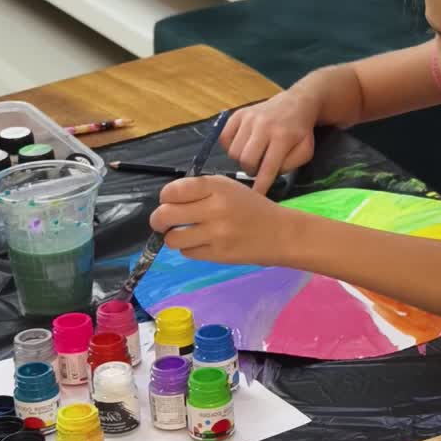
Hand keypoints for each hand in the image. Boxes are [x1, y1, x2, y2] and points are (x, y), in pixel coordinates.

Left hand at [148, 176, 290, 264]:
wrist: (281, 233)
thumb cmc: (253, 208)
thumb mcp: (229, 189)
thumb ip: (200, 190)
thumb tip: (167, 202)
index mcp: (216, 187)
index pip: (173, 190)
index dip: (165, 197)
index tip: (169, 202)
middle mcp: (214, 208)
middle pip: (166, 215)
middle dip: (158, 220)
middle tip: (163, 223)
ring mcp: (216, 233)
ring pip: (173, 238)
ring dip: (173, 237)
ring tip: (184, 235)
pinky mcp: (218, 254)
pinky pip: (187, 252)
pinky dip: (190, 249)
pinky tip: (203, 244)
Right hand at [220, 90, 318, 193]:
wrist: (295, 104)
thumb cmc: (300, 132)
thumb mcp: (305, 151)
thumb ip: (289, 166)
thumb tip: (268, 174)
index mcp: (283, 137)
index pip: (268, 167)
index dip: (260, 185)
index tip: (254, 197)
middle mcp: (263, 126)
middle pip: (246, 160)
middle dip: (251, 171)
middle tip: (258, 168)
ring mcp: (249, 118)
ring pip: (234, 151)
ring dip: (241, 160)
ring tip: (253, 156)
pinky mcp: (238, 114)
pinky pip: (224, 138)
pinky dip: (230, 147)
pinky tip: (243, 146)